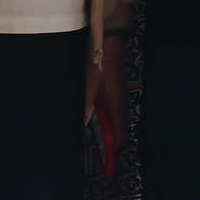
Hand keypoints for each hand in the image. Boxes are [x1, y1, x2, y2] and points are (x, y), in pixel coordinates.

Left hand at [87, 32, 127, 175]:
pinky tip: (83, 116)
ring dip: (96, 130)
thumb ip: (87, 100)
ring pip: (107, 121)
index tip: (101, 163)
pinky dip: (95, 117)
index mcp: (116, 104)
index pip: (118, 136)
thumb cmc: (103, 56)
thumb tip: (83, 123)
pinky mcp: (111, 91)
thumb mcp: (91, 78)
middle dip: (100, 143)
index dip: (110, 151)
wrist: (112, 36)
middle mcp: (118, 104)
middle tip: (83, 151)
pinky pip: (104, 110)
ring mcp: (115, 97)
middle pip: (112, 131)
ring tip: (80, 136)